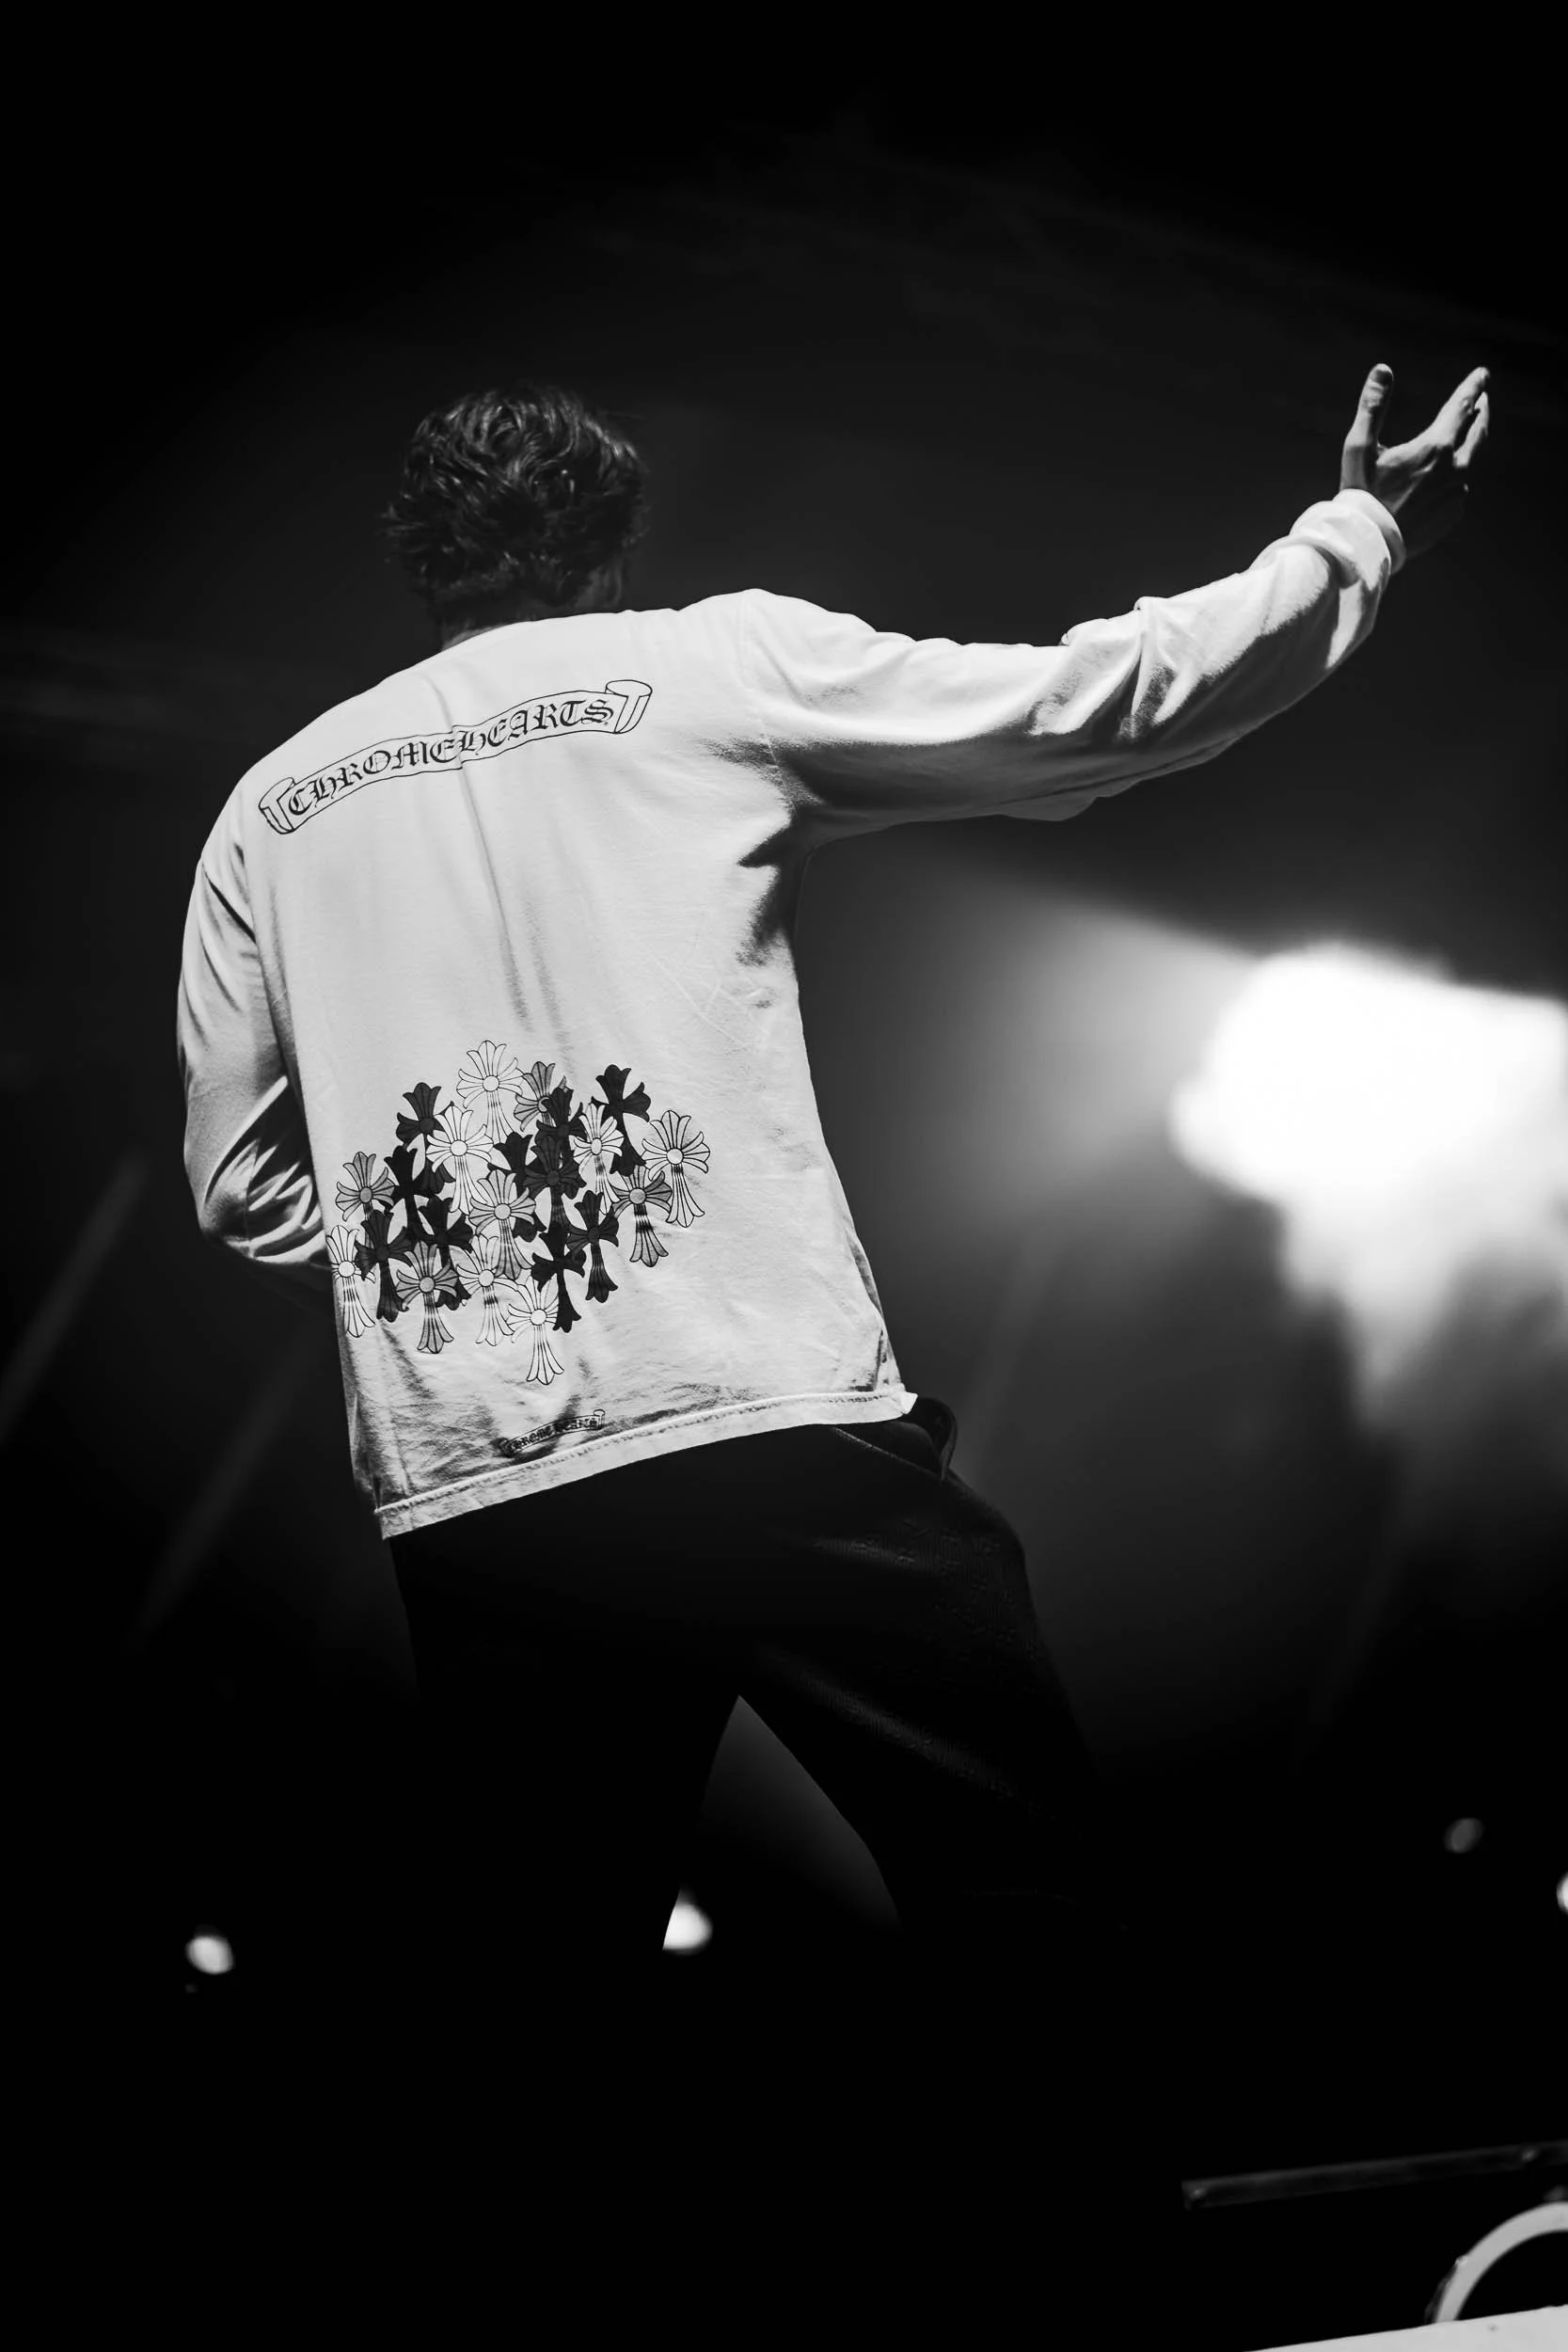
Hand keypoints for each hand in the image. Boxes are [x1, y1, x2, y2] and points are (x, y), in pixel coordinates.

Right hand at [1340, 362, 1489, 559]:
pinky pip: (1459, 488)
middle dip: (1480, 412)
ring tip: (1464, 437)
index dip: (1473, 387)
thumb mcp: (1358, 447)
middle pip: (1478, 432)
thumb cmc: (1360, 495)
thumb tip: (1383, 369)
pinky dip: (1454, 477)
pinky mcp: (1453, 514)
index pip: (1463, 406)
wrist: (1368, 546)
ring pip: (1469, 461)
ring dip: (1468, 444)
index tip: (1483, 374)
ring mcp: (1457, 493)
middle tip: (1482, 400)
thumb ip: (1373, 406)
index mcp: (1435, 447)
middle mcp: (1455, 468)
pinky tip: (1442, 480)